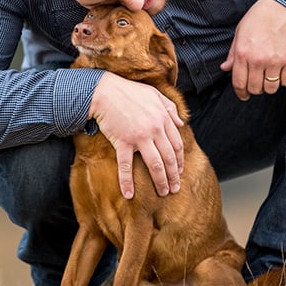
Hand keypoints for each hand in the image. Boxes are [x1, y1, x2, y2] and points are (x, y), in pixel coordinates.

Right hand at [89, 73, 184, 198]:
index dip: (180, 161)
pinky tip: (129, 194)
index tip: (180, 171)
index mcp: (163, 118)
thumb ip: (170, 108)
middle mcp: (155, 129)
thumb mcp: (154, 94)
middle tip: (175, 188)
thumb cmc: (129, 91)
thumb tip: (181, 123)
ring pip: (155, 165)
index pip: (177, 145)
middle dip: (173, 176)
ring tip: (163, 193)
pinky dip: (127, 182)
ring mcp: (139, 137)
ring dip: (161, 181)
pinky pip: (126, 166)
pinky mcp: (123, 142)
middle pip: (169, 158)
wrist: (104, 91)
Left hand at [219, 0, 285, 100]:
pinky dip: (284, 80)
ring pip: (271, 88)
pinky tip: (282, 72)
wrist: (282, 6)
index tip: (244, 95)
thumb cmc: (259, 17)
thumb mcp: (240, 32)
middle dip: (255, 89)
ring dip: (270, 86)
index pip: (239, 83)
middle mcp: (257, 60)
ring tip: (270, 76)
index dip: (241, 93)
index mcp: (242, 53)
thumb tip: (225, 68)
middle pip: (255, 89)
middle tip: (258, 83)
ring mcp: (275, 61)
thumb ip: (232, 53)